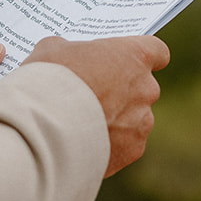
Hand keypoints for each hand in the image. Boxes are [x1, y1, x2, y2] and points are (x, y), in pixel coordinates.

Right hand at [23, 35, 170, 176]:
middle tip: (92, 95)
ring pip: (134, 119)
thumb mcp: (53, 50)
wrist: (43, 127)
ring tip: (81, 125)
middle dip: (121, 92)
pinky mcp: (132, 150)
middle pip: (142, 88)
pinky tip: (82, 144)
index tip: (127, 62)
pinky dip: (108, 144)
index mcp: (135, 56)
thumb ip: (71, 51)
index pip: (157, 51)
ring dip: (116, 120)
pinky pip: (124, 144)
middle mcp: (147, 88)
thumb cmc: (50, 79)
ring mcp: (142, 122)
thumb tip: (67, 57)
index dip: (139, 57)